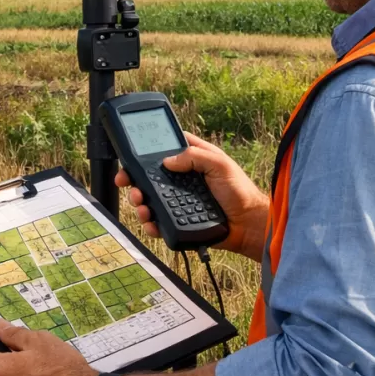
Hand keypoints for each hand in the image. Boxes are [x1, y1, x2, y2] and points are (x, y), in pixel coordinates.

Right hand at [115, 133, 269, 261]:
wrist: (248, 225)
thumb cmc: (240, 191)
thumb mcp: (220, 164)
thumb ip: (194, 157)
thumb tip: (167, 161)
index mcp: (191, 161)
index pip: (165, 150)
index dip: (147, 151)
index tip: (132, 154)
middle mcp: (181, 180)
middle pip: (150, 176)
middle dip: (134, 179)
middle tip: (126, 182)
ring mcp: (179, 201)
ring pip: (150, 199)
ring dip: (139, 202)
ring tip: (141, 205)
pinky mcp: (179, 220)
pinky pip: (158, 221)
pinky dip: (150, 223)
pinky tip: (150, 222)